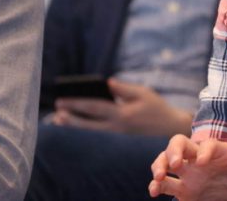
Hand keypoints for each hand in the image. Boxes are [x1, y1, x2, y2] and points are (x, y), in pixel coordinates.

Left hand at [53, 78, 192, 135]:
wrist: (169, 128)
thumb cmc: (156, 107)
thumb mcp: (143, 93)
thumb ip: (124, 88)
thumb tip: (106, 82)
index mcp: (123, 114)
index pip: (95, 107)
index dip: (76, 103)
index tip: (62, 100)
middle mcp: (117, 128)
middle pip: (88, 124)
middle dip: (70, 117)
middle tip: (56, 110)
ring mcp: (117, 138)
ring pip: (89, 134)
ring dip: (73, 127)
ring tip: (58, 120)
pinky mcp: (118, 143)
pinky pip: (96, 138)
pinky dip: (83, 133)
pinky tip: (74, 128)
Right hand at [149, 135, 226, 199]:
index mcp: (217, 150)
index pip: (208, 143)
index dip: (204, 150)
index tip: (202, 162)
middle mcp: (198, 157)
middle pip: (179, 142)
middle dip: (174, 150)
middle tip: (175, 164)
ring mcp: (187, 171)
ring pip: (165, 158)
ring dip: (160, 165)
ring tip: (159, 179)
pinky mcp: (181, 188)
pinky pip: (164, 183)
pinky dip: (157, 185)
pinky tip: (155, 191)